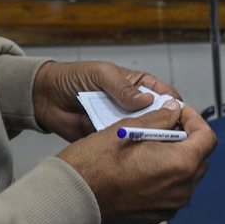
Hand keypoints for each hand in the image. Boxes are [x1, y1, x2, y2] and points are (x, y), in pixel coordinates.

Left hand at [32, 60, 181, 141]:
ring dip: (143, 139)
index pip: (166, 96)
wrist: (45, 98)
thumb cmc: (73, 78)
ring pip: (142, 134)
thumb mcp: (101, 74)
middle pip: (159, 119)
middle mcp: (134, 106)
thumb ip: (123, 87)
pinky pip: (121, 144)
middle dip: (163, 127)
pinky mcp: (109, 138)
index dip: (175, 107)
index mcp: (138, 86)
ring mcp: (122, 123)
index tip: (179, 118)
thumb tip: (146, 100)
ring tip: (144, 145)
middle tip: (165, 137)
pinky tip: (123, 149)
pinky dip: (122, 146)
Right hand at [56, 101, 216, 223]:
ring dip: (176, 158)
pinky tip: (143, 166)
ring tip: (151, 146)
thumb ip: (158, 118)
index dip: (195, 120)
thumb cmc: (92, 166)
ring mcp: (170, 206)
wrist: (71, 200)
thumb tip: (173, 110)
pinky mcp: (157, 215)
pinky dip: (165, 177)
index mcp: (179, 165)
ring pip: (186, 176)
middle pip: (199, 157)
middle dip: (187, 139)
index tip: (180, 113)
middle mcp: (181, 190)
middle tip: (165, 126)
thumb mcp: (126, 129)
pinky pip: (171, 192)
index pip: (207, 138)